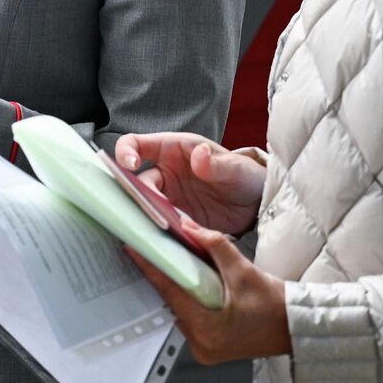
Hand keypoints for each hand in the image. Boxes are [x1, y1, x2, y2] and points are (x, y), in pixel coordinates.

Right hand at [115, 131, 264, 236]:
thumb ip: (217, 164)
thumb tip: (199, 155)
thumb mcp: (236, 168)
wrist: (257, 206)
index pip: (136, 144)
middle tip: (151, 207)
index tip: (130, 165)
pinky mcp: (174, 220)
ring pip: (144, 204)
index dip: (126, 152)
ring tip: (160, 225)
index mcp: (173, 149)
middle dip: (136, 194)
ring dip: (147, 214)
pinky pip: (158, 224)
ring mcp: (167, 198)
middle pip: (134, 181)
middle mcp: (164, 173)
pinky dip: (158, 231)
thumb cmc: (245, 176)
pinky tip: (168, 239)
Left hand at [127, 220, 290, 363]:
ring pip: (180, 310)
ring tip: (181, 267)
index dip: (150, 267)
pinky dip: (191, 302)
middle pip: (172, 301)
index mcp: (206, 327)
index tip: (135, 249)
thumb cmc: (275, 306)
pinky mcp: (209, 349)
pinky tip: (195, 287)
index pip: (169, 290)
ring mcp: (204, 349)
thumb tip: (189, 227)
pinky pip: (191, 320)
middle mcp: (201, 343)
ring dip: (180, 289)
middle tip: (159, 251)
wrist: (296, 328)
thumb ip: (213, 245)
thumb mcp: (243, 269)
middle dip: (167, 275)